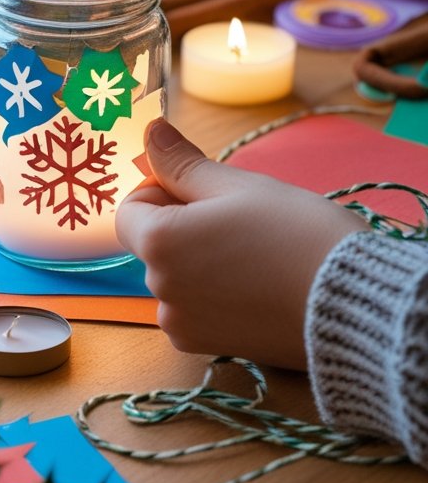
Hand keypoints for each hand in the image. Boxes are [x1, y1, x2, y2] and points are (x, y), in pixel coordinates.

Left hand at [116, 120, 363, 368]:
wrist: (352, 303)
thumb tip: (149, 134)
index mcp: (158, 244)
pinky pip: (196, 309)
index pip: (131, 208)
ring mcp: (183, 324)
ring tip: (257, 256)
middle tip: (243, 224)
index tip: (208, 193)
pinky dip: (216, 294)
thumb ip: (182, 164)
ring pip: (177, 276)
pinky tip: (257, 285)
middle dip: (186, 228)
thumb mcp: (238, 185)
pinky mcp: (208, 348)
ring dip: (202, 262)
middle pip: (155, 244)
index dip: (164, 193)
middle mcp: (159, 291)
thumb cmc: (296, 234)